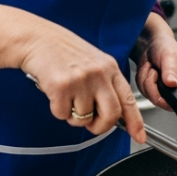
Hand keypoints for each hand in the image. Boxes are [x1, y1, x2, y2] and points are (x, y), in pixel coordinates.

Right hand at [16, 19, 142, 140]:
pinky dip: (57, 109)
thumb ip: (105, 85)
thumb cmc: (63, 52)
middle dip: (100, 127)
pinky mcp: (62, 86)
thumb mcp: (93, 63)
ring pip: (84, 118)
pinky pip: (63, 114)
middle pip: (111, 115)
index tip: (139, 137)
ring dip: (72, 116)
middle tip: (90, 124)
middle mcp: (99, 74)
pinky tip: (54, 93)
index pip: (129, 100)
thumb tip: (113, 114)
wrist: (37, 39)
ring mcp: (81, 80)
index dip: (135, 122)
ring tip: (66, 96)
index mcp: (110, 68)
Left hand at [132, 13, 176, 122]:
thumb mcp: (169, 56)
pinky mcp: (153, 90)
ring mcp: (164, 91)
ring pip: (152, 97)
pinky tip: (148, 70)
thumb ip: (170, 70)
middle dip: (155, 87)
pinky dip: (142, 80)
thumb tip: (172, 83)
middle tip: (155, 71)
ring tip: (152, 68)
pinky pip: (144, 92)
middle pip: (166, 102)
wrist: (149, 43)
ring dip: (147, 81)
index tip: (165, 91)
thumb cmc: (164, 45)